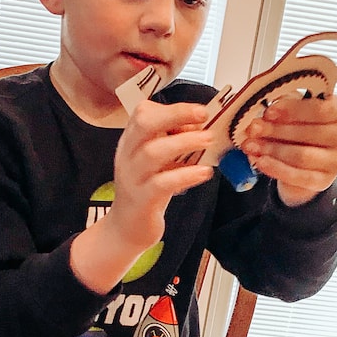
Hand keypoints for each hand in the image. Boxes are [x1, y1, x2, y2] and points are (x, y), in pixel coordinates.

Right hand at [69, 100, 213, 293]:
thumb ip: (173, 143)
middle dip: (176, 114)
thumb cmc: (147, 190)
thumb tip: (203, 127)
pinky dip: (186, 175)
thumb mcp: (157, 162)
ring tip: (209, 140)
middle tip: (204, 115)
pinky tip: (205, 172)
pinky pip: (163, 183)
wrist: (126, 228)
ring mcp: (133, 177)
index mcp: (131, 142)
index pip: (143, 112)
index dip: (171, 108)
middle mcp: (128, 155)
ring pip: (154, 152)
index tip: (198, 112)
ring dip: (185, 142)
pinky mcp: (142, 200)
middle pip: (145, 124)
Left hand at [241, 93, 336, 206]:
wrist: (301, 163)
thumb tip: (266, 109)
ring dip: (272, 150)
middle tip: (254, 128)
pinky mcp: (323, 180)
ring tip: (251, 145)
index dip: (294, 110)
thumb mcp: (293, 112)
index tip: (270, 111)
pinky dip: (276, 168)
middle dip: (276, 130)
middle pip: (309, 133)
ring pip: (302, 155)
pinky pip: (298, 176)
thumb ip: (284, 106)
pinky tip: (260, 161)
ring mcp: (335, 160)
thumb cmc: (298, 131)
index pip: (322, 108)